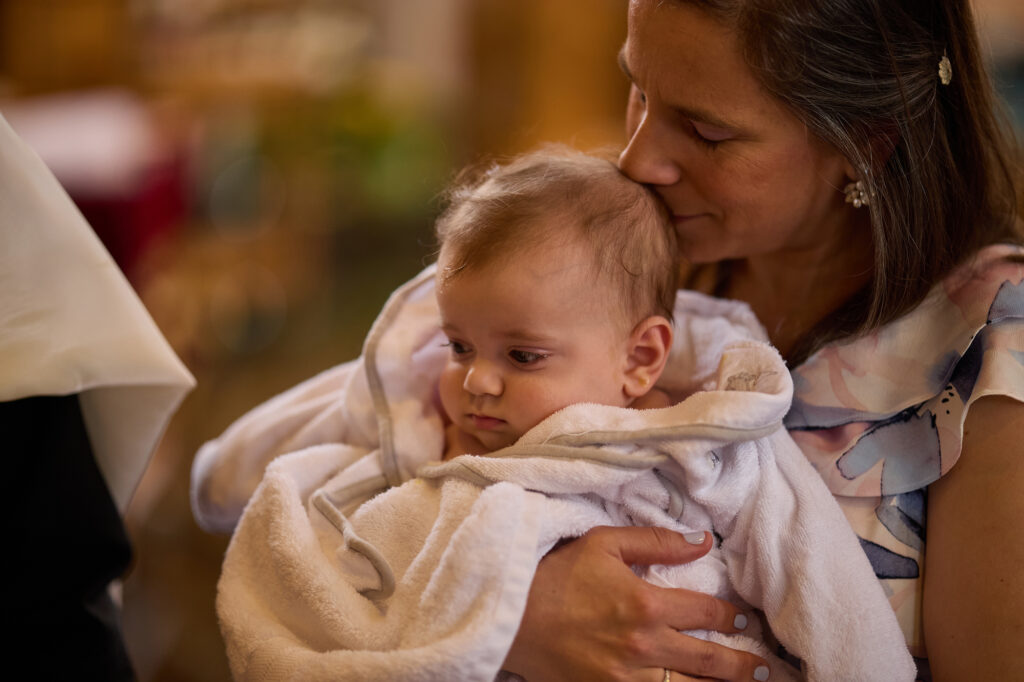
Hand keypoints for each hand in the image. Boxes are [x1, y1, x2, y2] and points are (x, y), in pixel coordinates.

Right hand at [502, 526, 770, 680]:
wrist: (509, 615)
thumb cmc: (555, 575)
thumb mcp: (603, 544)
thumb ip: (656, 542)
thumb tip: (702, 541)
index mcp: (645, 603)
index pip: (707, 612)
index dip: (734, 617)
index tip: (746, 620)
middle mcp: (644, 646)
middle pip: (710, 662)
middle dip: (744, 666)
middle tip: (767, 669)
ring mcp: (627, 679)